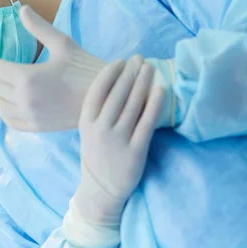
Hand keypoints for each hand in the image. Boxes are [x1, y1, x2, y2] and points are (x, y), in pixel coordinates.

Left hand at [0, 6, 107, 131]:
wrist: (107, 96)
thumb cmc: (86, 68)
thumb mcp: (62, 44)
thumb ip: (38, 27)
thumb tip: (22, 8)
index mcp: (28, 77)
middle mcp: (25, 99)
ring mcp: (31, 115)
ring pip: (0, 105)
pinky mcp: (38, 127)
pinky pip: (11, 121)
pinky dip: (3, 112)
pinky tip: (5, 105)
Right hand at [62, 57, 163, 247]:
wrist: (101, 189)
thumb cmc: (97, 154)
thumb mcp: (88, 131)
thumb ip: (97, 110)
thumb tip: (115, 80)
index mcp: (85, 122)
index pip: (97, 91)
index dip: (110, 73)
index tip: (121, 61)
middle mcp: (100, 129)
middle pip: (117, 94)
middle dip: (130, 73)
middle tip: (140, 58)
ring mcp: (118, 140)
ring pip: (133, 105)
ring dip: (143, 82)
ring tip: (150, 68)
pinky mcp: (135, 151)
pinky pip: (147, 122)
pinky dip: (154, 103)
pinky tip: (161, 89)